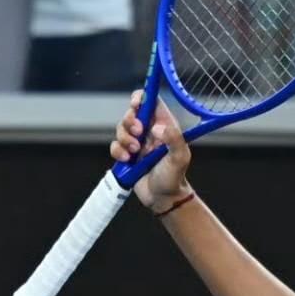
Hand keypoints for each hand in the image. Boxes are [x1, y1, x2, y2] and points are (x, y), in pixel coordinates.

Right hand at [110, 89, 193, 209]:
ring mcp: (136, 142)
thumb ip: (174, 140)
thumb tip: (158, 127)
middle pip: (131, 113)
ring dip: (124, 139)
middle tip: (138, 133)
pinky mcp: (126, 154)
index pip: (151, 102)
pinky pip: (115, 145)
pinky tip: (128, 161)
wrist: (163, 198)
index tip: (136, 104)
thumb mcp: (180, 158)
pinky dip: (118, 152)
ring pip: (121, 129)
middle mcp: (150, 131)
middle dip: (130, 121)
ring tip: (135, 152)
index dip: (141, 97)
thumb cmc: (174, 177)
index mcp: (165, 126)